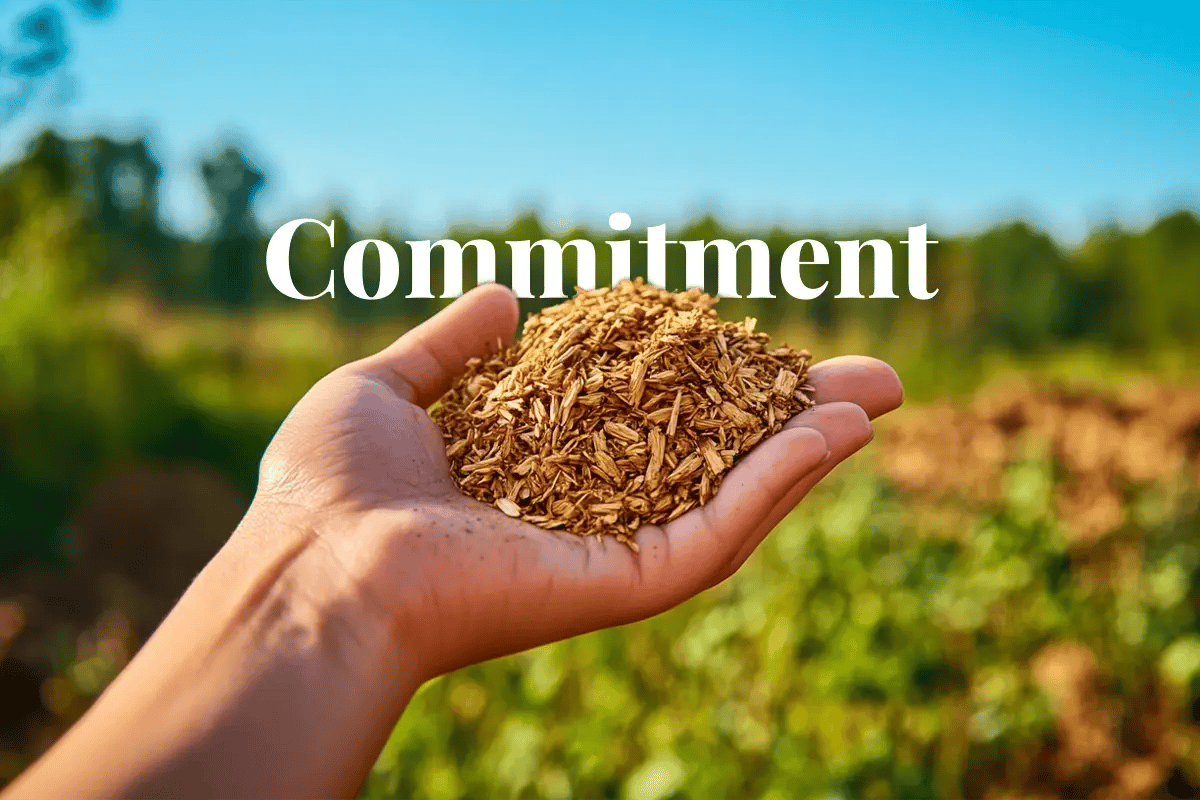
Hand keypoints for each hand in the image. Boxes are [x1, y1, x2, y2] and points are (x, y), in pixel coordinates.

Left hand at [254, 283, 903, 680]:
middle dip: (786, 415)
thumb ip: (448, 347)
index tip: (747, 341)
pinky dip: (785, 480)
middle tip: (865, 376)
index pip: (642, 421)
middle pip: (708, 457)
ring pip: (735, 494)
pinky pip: (723, 528)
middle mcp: (586, 516)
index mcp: (535, 474)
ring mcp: (614, 552)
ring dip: (810, 444)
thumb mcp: (386, 389)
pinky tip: (836, 432)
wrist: (317, 569)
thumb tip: (509, 300)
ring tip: (878, 396)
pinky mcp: (630, 582)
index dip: (701, 381)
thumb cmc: (329, 490)